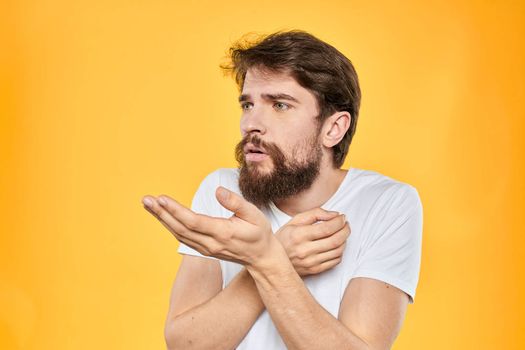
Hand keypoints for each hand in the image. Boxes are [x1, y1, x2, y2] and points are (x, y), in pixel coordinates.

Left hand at [142, 187, 281, 267]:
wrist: (262, 258)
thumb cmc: (260, 233)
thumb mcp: (255, 214)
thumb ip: (236, 203)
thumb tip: (218, 191)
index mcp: (223, 233)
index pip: (193, 222)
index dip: (175, 211)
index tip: (161, 199)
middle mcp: (210, 243)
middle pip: (180, 228)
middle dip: (161, 213)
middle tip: (146, 200)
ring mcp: (205, 249)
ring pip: (178, 234)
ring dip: (162, 219)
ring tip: (148, 205)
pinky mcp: (203, 249)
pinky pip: (183, 237)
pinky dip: (170, 226)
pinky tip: (162, 216)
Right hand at [275, 208, 349, 276]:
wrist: (272, 261)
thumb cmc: (284, 238)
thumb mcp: (294, 221)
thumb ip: (315, 214)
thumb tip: (334, 215)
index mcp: (299, 235)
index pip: (327, 228)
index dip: (339, 222)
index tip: (342, 217)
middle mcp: (305, 250)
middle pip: (335, 240)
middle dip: (346, 230)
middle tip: (346, 224)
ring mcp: (310, 262)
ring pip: (338, 251)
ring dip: (345, 240)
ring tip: (342, 233)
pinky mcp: (314, 270)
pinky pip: (335, 261)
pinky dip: (340, 251)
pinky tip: (337, 245)